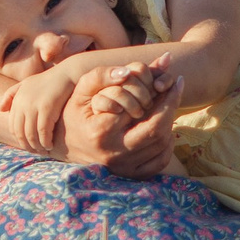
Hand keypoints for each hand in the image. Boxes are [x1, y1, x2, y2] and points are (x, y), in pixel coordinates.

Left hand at [3, 66, 88, 154]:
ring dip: (37, 146)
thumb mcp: (26, 84)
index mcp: (17, 99)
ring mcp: (34, 106)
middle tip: (36, 151)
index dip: (20, 139)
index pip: (13, 127)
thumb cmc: (48, 80)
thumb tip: (0, 109)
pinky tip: (50, 145)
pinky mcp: (46, 108)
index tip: (29, 145)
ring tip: (44, 150)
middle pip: (21, 132)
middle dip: (27, 145)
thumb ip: (11, 94)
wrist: (67, 73)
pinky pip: (43, 131)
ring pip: (31, 134)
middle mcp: (22, 103)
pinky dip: (45, 141)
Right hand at [62, 63, 181, 176]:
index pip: (139, 107)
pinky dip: (168, 141)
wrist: (63, 147)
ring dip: (170, 119)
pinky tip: (164, 125)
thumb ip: (108, 72)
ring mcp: (124, 168)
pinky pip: (161, 160)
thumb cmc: (74, 113)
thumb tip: (143, 63)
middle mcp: (113, 154)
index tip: (171, 77)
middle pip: (156, 129)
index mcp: (100, 131)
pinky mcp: (131, 176)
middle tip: (175, 86)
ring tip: (168, 102)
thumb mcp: (83, 89)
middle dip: (171, 104)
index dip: (159, 90)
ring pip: (161, 143)